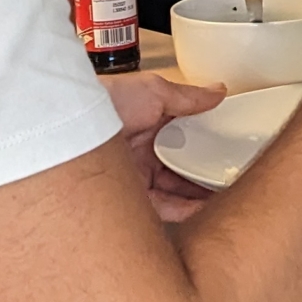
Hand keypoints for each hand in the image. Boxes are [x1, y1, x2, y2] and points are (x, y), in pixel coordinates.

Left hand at [105, 69, 224, 223]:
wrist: (69, 127)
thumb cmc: (103, 103)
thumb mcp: (153, 91)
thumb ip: (188, 97)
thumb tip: (217, 91)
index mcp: (148, 128)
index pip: (186, 141)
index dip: (208, 147)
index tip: (230, 152)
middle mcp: (141, 155)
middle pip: (183, 169)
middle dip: (206, 175)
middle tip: (233, 179)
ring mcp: (135, 179)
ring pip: (175, 192)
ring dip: (200, 195)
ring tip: (225, 197)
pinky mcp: (127, 201)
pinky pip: (162, 210)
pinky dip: (184, 210)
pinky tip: (203, 210)